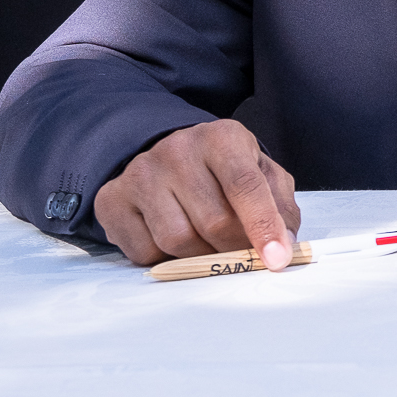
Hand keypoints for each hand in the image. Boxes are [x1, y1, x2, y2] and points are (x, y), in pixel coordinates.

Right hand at [93, 119, 300, 266]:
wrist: (167, 157)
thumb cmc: (224, 170)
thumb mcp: (262, 174)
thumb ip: (280, 207)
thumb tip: (285, 247)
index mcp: (222, 137)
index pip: (246, 186)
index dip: (264, 226)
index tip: (278, 258)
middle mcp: (177, 150)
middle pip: (214, 221)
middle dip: (235, 248)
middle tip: (243, 253)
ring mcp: (140, 174)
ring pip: (177, 240)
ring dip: (201, 255)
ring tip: (209, 242)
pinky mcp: (111, 199)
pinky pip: (144, 251)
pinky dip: (166, 259)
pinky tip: (175, 239)